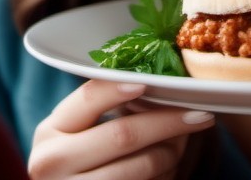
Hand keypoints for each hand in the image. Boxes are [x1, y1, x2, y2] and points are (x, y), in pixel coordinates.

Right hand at [28, 80, 215, 179]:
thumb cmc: (77, 157)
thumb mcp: (76, 131)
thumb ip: (103, 107)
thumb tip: (159, 82)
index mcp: (49, 132)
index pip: (88, 99)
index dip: (120, 88)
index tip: (149, 82)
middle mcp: (52, 163)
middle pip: (122, 135)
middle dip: (168, 122)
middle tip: (200, 114)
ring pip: (139, 168)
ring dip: (171, 154)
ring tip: (186, 143)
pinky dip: (164, 177)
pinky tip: (172, 168)